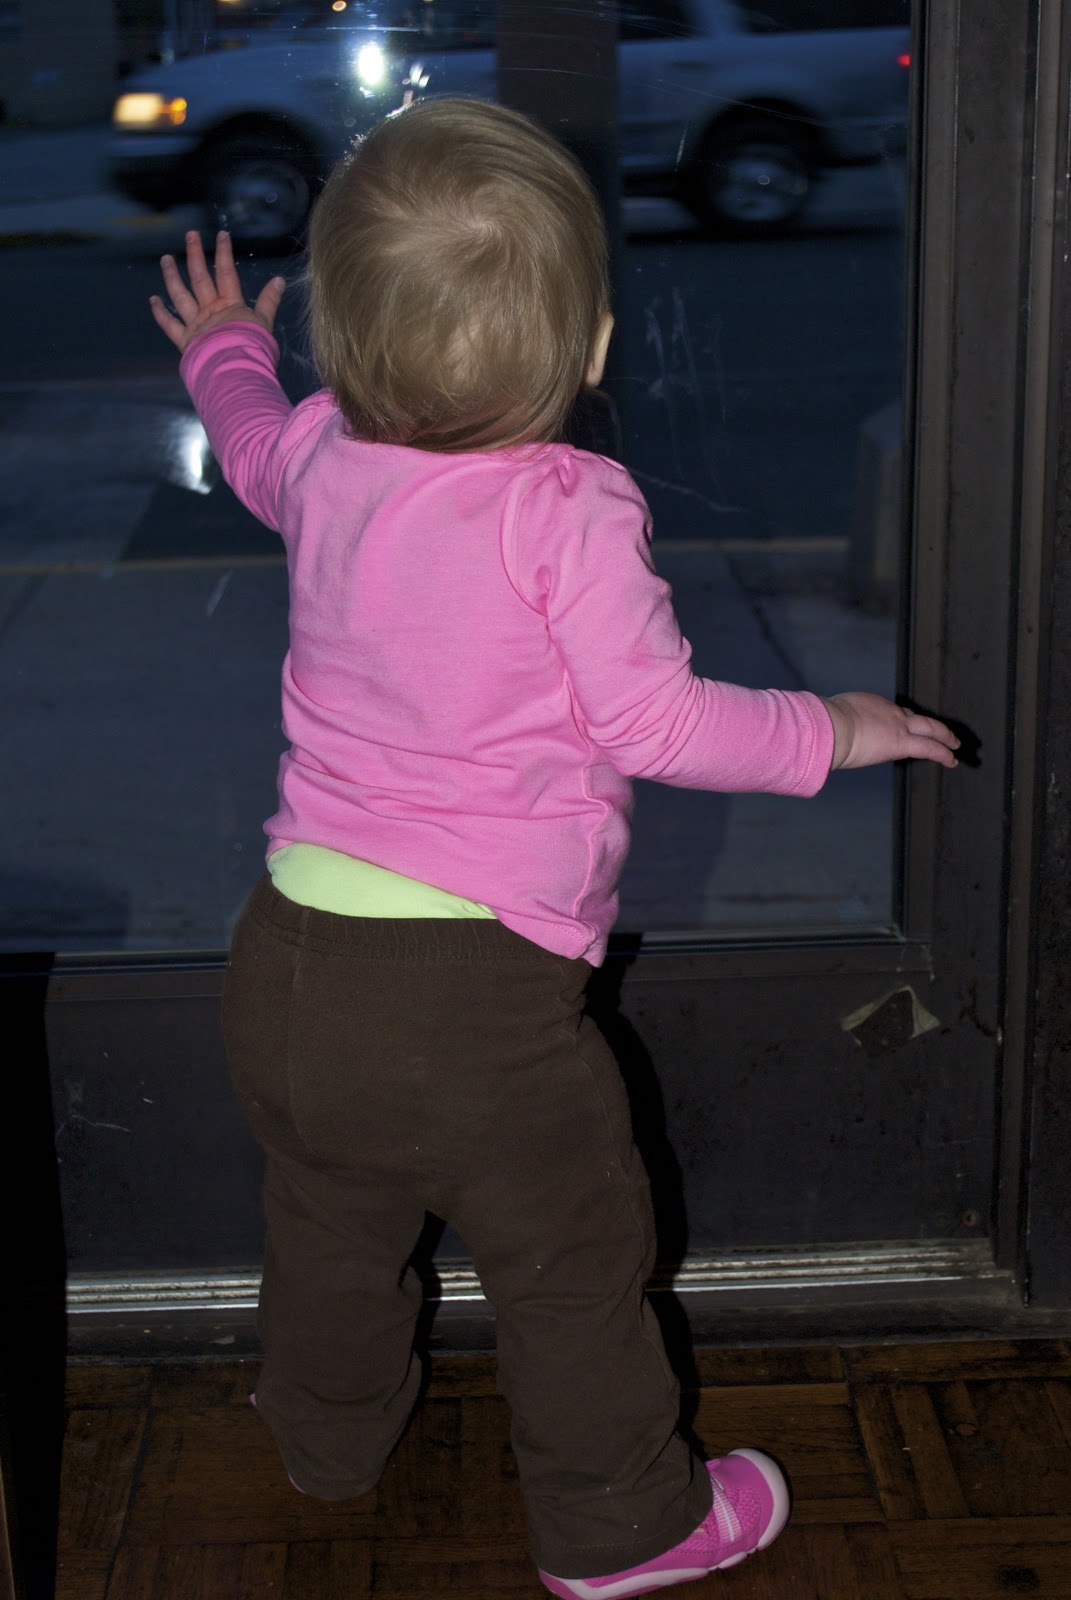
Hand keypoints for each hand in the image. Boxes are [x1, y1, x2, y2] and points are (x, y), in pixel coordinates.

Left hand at [150, 229, 285, 352]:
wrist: (236, 370)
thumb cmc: (254, 349)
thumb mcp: (265, 323)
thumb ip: (269, 302)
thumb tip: (279, 280)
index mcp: (230, 305)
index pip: (226, 272)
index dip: (224, 252)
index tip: (221, 234)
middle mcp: (210, 310)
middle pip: (200, 277)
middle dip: (195, 254)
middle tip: (190, 235)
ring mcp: (195, 324)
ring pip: (180, 295)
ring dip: (172, 276)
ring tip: (165, 259)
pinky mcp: (185, 340)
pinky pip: (169, 324)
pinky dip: (160, 313)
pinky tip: (153, 300)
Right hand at [824, 692, 959, 770]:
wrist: (833, 726)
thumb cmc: (825, 725)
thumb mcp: (833, 717)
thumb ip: (839, 724)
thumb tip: (829, 732)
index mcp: (870, 706)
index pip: (893, 714)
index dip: (903, 720)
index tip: (907, 725)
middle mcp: (889, 712)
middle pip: (916, 718)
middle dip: (931, 726)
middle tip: (943, 732)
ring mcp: (898, 726)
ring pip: (930, 729)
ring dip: (944, 738)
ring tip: (954, 745)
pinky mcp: (902, 743)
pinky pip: (930, 748)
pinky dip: (943, 753)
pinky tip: (952, 760)